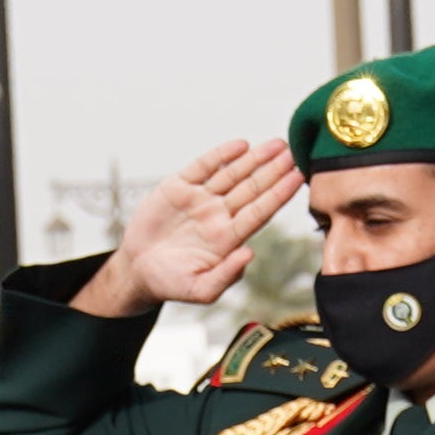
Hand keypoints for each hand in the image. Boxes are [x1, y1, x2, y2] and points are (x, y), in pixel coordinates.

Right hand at [73, 139, 301, 316]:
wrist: (137, 270)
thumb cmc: (171, 283)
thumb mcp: (200, 290)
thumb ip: (226, 275)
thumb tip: (249, 254)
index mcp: (228, 238)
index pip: (260, 212)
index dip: (279, 195)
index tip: (298, 178)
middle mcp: (219, 215)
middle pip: (252, 189)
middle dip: (273, 171)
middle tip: (294, 152)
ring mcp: (200, 199)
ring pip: (233, 174)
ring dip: (254, 159)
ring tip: (277, 144)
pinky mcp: (179, 186)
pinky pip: (204, 166)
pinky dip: (221, 155)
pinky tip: (241, 146)